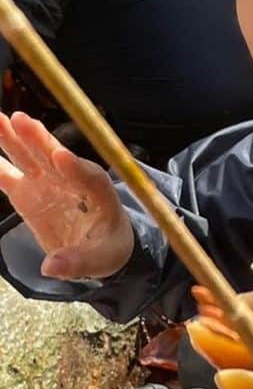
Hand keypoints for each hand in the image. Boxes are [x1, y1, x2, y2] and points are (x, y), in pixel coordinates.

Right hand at [0, 111, 133, 278]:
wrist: (95, 244)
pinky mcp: (26, 190)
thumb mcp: (100, 260)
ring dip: (12, 137)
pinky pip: (6, 174)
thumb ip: (77, 262)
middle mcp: (72, 180)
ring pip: (29, 156)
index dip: (76, 167)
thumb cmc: (106, 247)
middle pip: (55, 156)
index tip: (61, 156)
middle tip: (22, 120)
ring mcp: (47, 182)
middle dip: (39, 138)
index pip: (91, 177)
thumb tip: (51, 268)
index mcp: (100, 194)